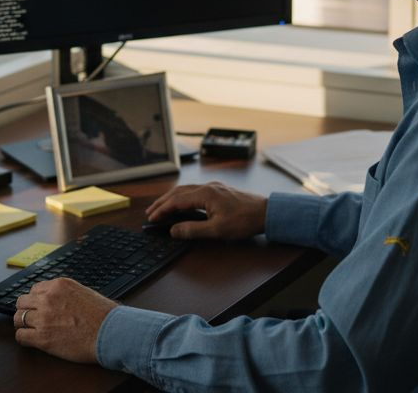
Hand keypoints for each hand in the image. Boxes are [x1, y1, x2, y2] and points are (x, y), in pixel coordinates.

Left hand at [13, 278, 116, 363]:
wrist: (110, 332)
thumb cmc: (103, 315)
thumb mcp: (83, 292)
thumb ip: (65, 294)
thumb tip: (55, 300)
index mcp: (58, 285)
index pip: (34, 289)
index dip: (36, 300)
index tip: (38, 307)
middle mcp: (48, 298)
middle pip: (22, 302)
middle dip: (26, 310)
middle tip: (32, 319)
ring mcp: (43, 318)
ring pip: (18, 318)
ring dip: (23, 324)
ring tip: (31, 330)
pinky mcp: (42, 338)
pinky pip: (20, 336)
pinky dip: (24, 338)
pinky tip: (31, 340)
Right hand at [146, 181, 267, 239]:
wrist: (266, 212)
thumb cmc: (245, 221)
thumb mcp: (217, 230)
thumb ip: (193, 230)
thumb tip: (174, 230)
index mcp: (205, 194)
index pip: (176, 201)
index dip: (162, 210)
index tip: (151, 218)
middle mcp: (207, 187)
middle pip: (178, 192)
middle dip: (163, 202)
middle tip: (150, 212)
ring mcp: (214, 187)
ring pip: (186, 190)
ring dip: (172, 198)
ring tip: (162, 207)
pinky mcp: (219, 190)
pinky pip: (195, 191)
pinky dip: (183, 197)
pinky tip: (183, 204)